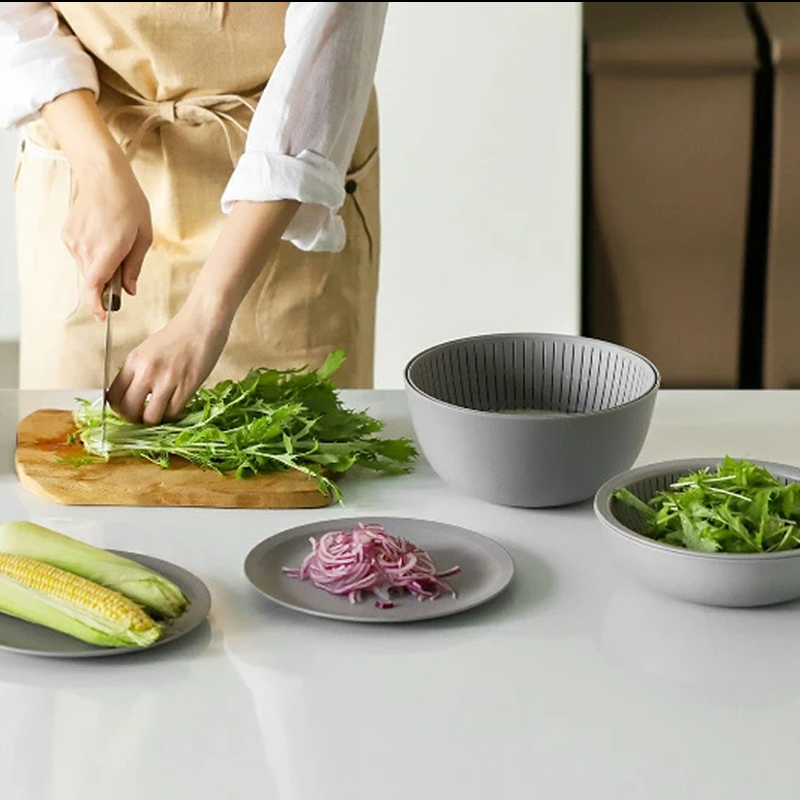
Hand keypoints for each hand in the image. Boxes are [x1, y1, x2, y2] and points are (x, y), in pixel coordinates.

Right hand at [39, 89, 152, 320]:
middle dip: (108, 281)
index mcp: (105, 252)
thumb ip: (134, 267)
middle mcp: (84, 249)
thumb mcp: (143, 237)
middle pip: (93, 280)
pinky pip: (81, 255)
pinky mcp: (68, 235)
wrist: (103, 175)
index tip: (102, 316)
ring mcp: (73, 242)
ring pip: (87, 268)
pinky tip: (104, 234)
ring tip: (116, 241)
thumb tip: (129, 289)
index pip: (93, 287)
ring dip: (101, 265)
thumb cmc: (128, 203)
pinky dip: (93, 254)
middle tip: (124, 264)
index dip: (96, 305)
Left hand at [107, 302, 230, 424]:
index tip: (127, 410)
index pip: (113, 396)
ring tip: (161, 413)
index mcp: (134, 361)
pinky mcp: (187, 385)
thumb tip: (134, 395)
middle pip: (128, 410)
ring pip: (151, 417)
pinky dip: (173, 414)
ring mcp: (167, 379)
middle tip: (143, 416)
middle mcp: (147, 371)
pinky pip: (173, 412)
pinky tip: (176, 406)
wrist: (204, 321)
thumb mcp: (149, 350)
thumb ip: (139, 371)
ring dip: (155, 420)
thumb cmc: (181, 334)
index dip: (119, 409)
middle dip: (134, 419)